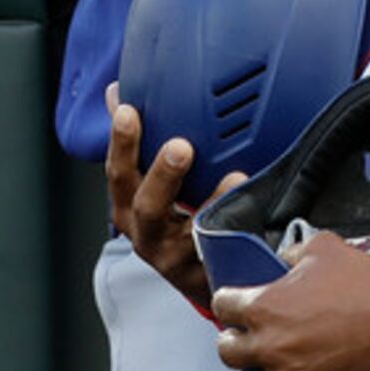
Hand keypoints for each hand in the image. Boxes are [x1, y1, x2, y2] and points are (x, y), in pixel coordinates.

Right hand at [105, 88, 236, 307]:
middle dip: (162, 175)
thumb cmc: (173, 222)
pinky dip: (239, 228)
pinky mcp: (208, 274)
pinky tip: (254, 207)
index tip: (128, 111)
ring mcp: (179, 259)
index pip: (119, 174)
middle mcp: (149, 236)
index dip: (121, 144)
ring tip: (233, 178)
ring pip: (190, 234)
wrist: (203, 278)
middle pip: (148, 207)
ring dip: (211, 202)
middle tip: (180, 146)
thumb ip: (135, 141)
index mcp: (129, 208)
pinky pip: (225, 250)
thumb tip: (115, 92)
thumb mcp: (149, 184)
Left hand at [213, 230, 369, 370]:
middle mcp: (271, 344)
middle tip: (253, 343)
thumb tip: (283, 258)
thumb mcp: (326, 248)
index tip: (236, 307)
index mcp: (267, 305)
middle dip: (237, 346)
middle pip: (228, 354)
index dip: (230, 304)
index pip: (222, 306)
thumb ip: (294, 252)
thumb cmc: (369, 282)